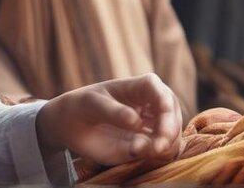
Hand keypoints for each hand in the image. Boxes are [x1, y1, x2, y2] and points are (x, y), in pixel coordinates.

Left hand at [36, 74, 181, 166]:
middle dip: (170, 129)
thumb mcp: (93, 103)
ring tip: (151, 151)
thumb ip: (114, 112)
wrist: (72, 125)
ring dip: (166, 144)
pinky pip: (159, 151)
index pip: (159, 90)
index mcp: (140, 87)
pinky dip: (156, 155)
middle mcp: (150, 105)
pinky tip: (139, 153)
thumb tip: (136, 122)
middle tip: (159, 146)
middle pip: (171, 113)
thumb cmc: (83, 105)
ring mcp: (150, 126)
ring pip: (171, 133)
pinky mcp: (145, 144)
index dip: (165, 103)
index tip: (164, 116)